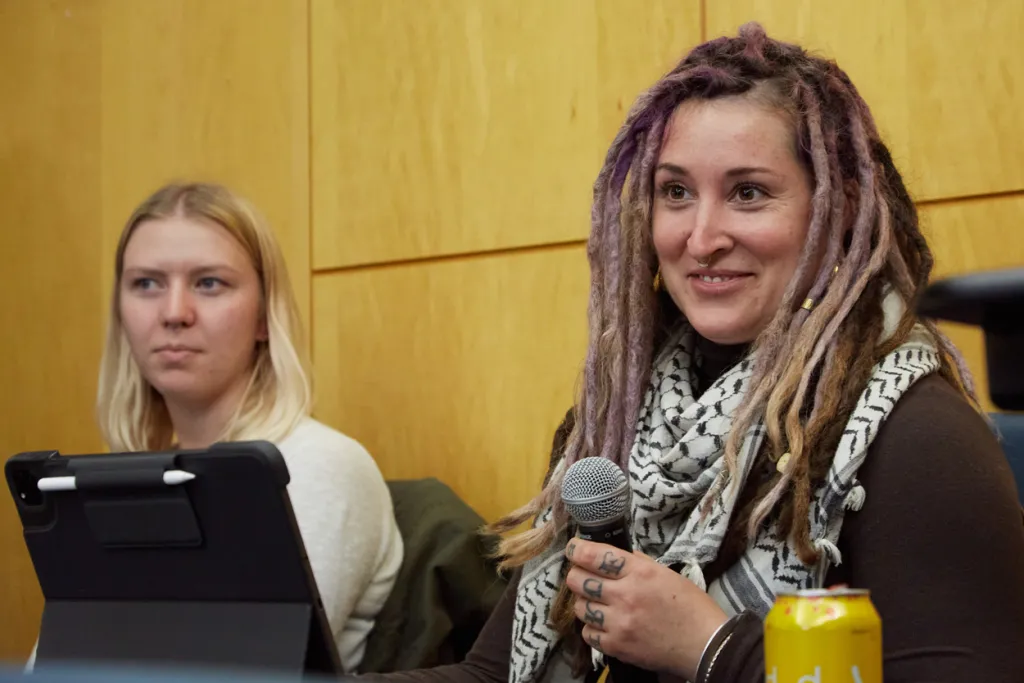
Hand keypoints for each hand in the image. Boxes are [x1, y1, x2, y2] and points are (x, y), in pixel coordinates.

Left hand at [564, 538, 727, 680]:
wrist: (705, 645)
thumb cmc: (691, 607)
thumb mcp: (666, 574)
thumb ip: (637, 563)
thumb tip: (612, 557)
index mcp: (640, 572)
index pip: (595, 555)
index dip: (577, 550)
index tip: (573, 549)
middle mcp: (626, 595)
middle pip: (579, 580)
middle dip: (577, 575)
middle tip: (582, 576)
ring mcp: (619, 622)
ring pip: (580, 607)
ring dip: (584, 602)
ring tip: (595, 602)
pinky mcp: (618, 646)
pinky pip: (588, 634)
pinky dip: (591, 628)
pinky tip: (602, 624)